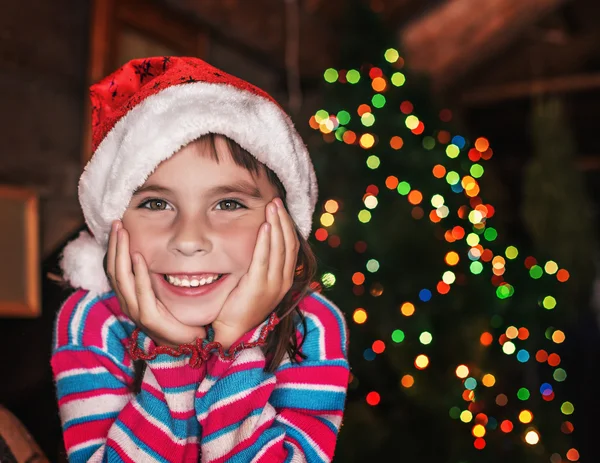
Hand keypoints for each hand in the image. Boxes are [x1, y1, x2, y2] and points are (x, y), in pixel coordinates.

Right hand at [106, 220, 206, 346]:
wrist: (190, 342)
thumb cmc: (179, 316)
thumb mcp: (164, 291)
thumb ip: (157, 275)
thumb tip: (156, 251)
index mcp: (131, 297)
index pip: (115, 268)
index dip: (113, 248)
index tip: (117, 227)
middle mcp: (129, 303)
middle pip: (114, 270)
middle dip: (114, 245)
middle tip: (117, 224)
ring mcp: (136, 311)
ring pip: (122, 278)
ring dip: (121, 253)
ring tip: (123, 234)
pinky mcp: (149, 318)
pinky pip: (141, 292)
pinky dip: (138, 273)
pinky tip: (138, 256)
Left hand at [212, 198, 299, 348]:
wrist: (231, 331)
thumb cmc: (239, 305)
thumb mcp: (255, 282)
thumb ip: (260, 265)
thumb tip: (257, 243)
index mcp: (284, 280)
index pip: (291, 247)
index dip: (287, 226)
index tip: (280, 209)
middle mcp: (283, 281)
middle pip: (288, 243)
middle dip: (283, 220)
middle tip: (276, 201)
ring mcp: (273, 284)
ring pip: (280, 248)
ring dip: (277, 224)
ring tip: (272, 207)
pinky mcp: (259, 286)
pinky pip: (265, 258)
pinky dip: (266, 240)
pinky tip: (265, 225)